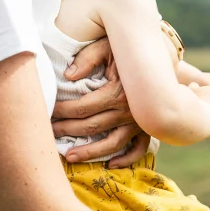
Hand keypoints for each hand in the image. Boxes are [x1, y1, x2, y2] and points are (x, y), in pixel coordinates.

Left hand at [55, 37, 150, 166]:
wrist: (162, 54)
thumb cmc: (130, 49)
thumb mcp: (109, 45)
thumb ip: (88, 58)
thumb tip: (68, 76)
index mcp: (117, 92)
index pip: (81, 108)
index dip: (61, 111)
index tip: (47, 111)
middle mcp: (128, 111)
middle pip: (91, 127)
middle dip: (67, 131)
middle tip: (47, 133)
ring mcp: (140, 122)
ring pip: (112, 144)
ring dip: (90, 153)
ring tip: (69, 156)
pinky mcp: (148, 126)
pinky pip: (139, 149)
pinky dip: (126, 159)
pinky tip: (111, 164)